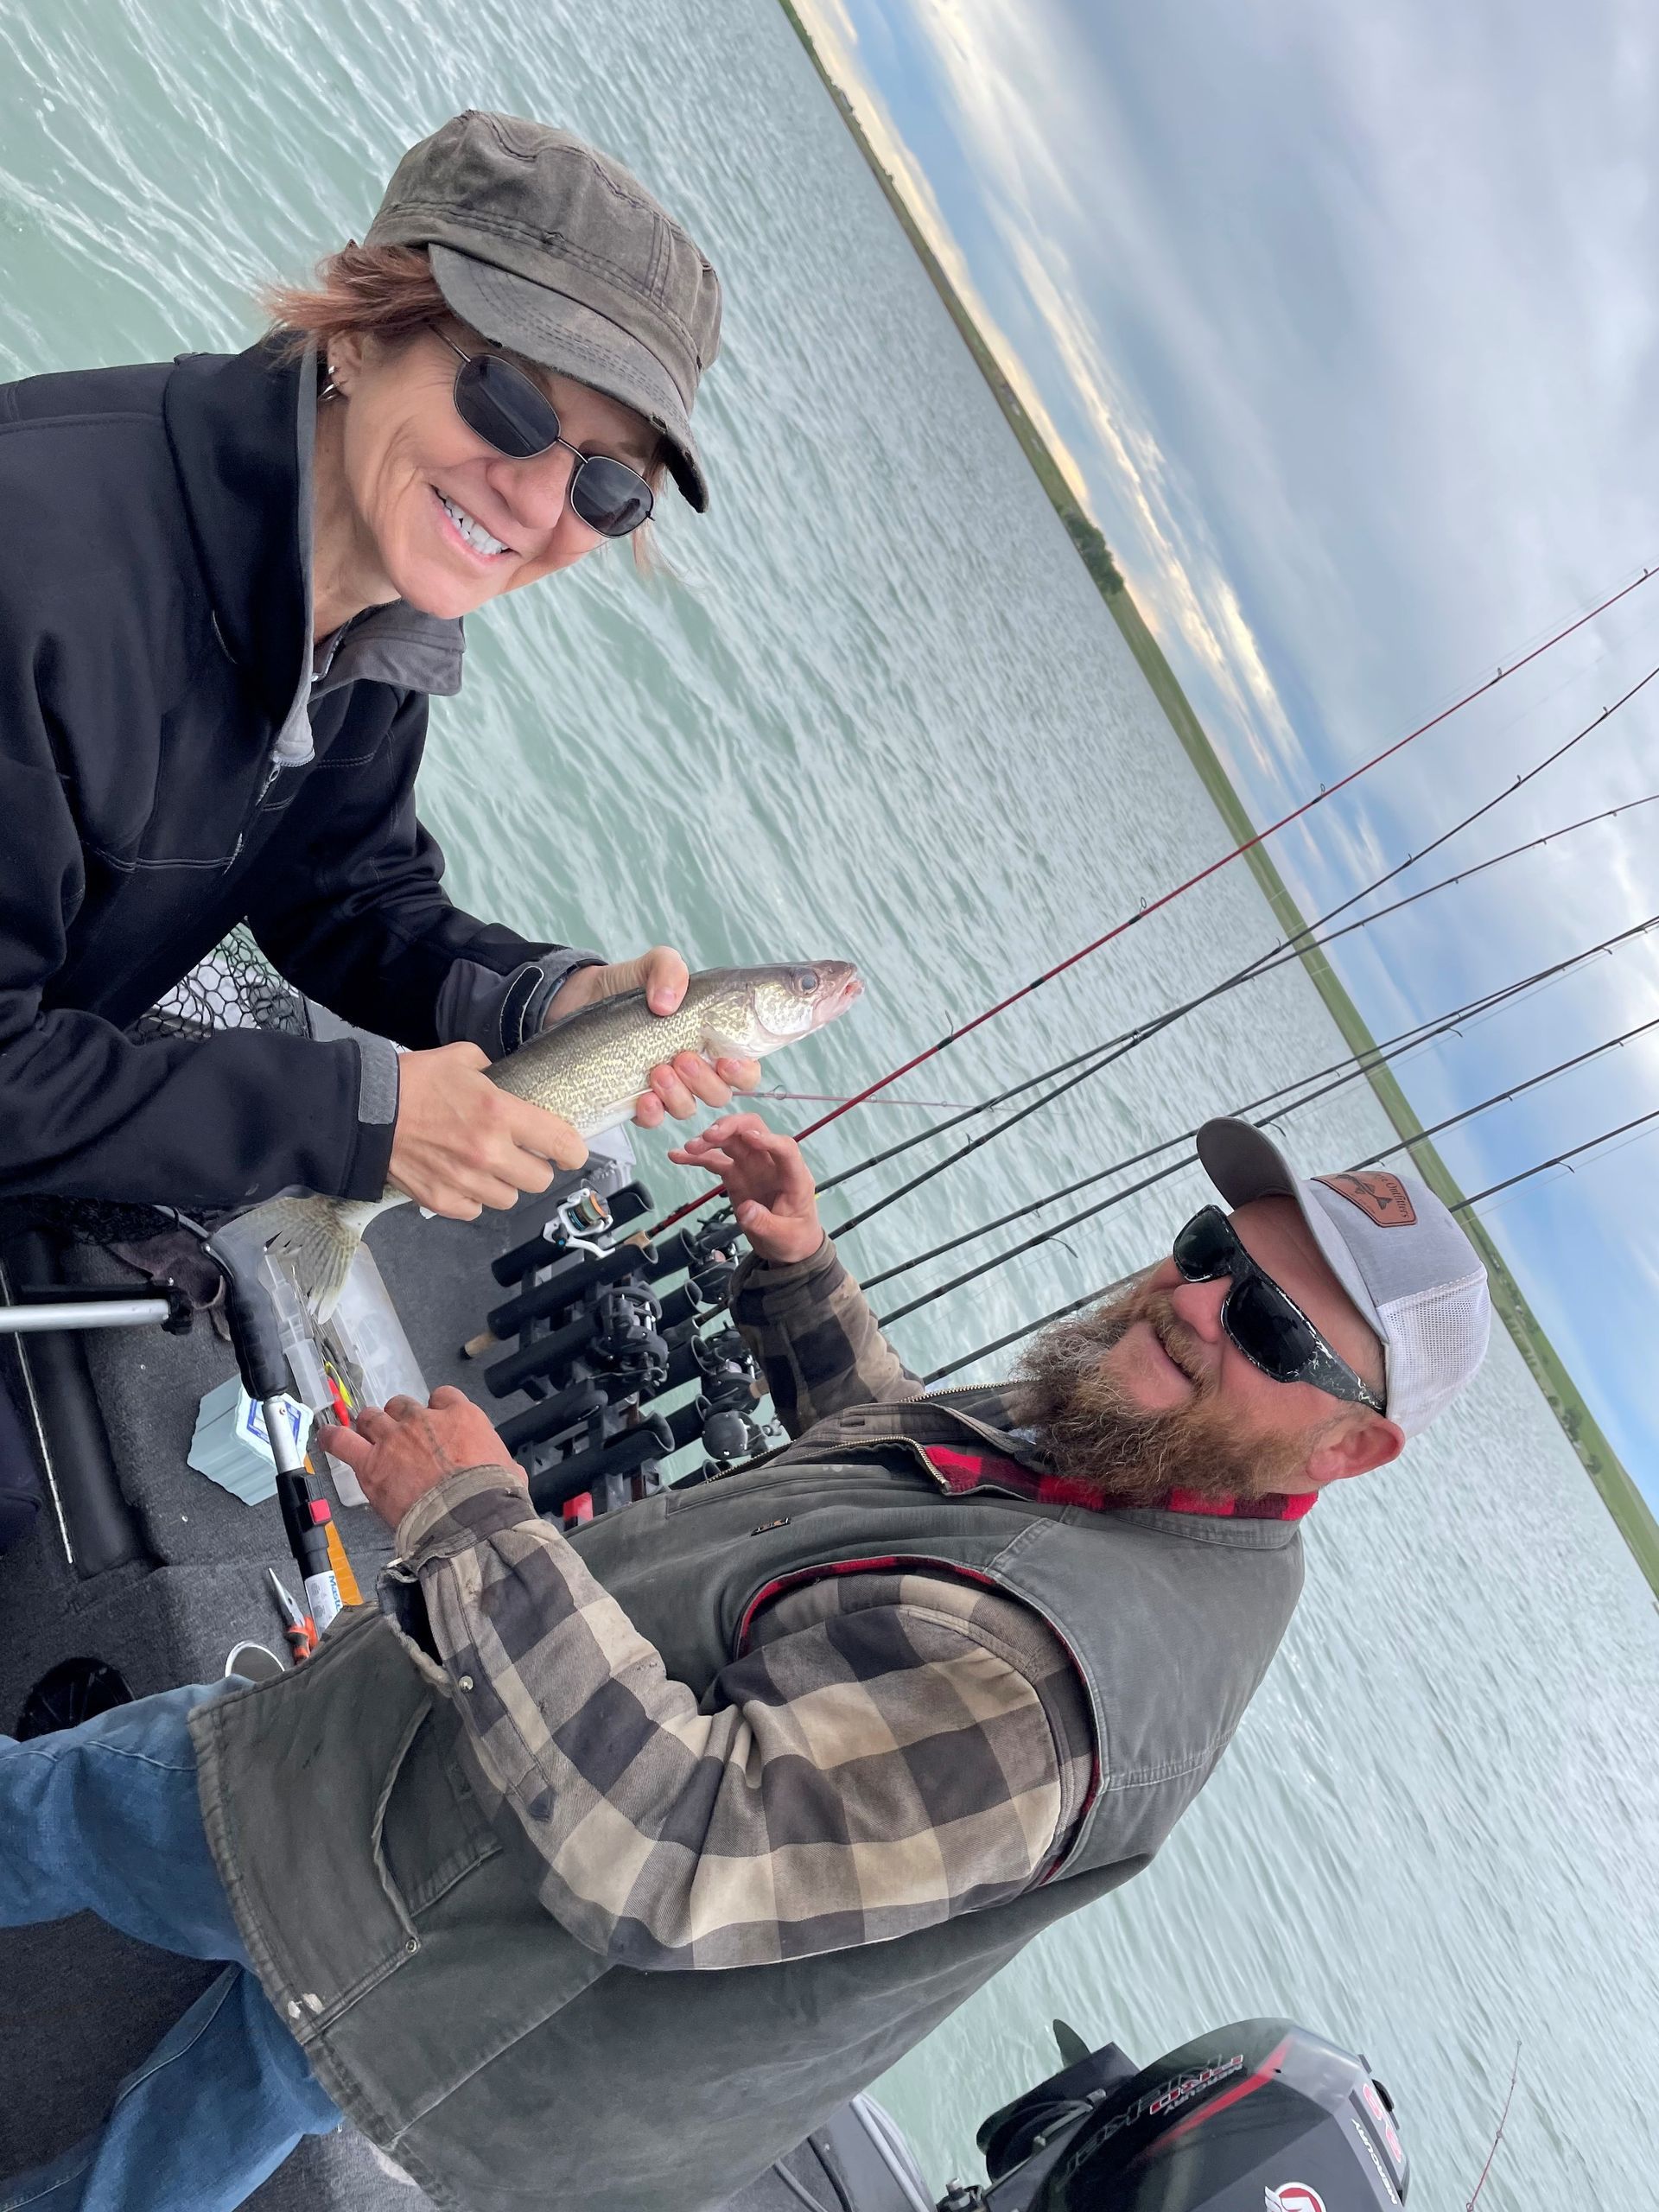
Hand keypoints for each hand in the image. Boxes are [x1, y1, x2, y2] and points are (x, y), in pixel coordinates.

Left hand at [319, 1386, 525, 1531]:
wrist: (467, 1519)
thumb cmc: (492, 1498)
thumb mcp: (510, 1473)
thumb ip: (502, 1463)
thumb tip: (509, 1472)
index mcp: (462, 1417)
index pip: (443, 1397)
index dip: (437, 1410)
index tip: (435, 1424)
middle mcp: (424, 1420)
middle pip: (403, 1405)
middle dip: (400, 1419)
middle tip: (401, 1439)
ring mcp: (394, 1439)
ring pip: (372, 1417)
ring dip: (370, 1426)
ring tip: (369, 1438)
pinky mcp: (371, 1463)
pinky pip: (342, 1441)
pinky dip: (333, 1438)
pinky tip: (328, 1437)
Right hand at [389, 1042, 586, 1217]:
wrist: (364, 1111)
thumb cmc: (413, 1081)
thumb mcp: (461, 1059)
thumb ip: (492, 1070)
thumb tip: (504, 1079)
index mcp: (500, 1114)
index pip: (561, 1143)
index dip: (574, 1151)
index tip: (571, 1152)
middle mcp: (489, 1153)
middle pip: (540, 1180)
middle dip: (535, 1167)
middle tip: (520, 1155)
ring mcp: (465, 1181)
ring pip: (509, 1199)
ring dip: (504, 1184)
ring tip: (487, 1167)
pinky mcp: (442, 1201)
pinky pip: (476, 1210)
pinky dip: (474, 1198)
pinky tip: (462, 1180)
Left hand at [543, 947, 761, 1126]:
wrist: (577, 1000)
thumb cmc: (626, 985)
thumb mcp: (652, 965)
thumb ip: (669, 969)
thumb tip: (666, 1004)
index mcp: (708, 1040)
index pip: (745, 1068)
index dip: (744, 1073)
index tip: (727, 1061)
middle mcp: (692, 1068)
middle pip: (720, 1094)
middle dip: (706, 1082)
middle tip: (682, 1058)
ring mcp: (665, 1087)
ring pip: (688, 1109)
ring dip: (679, 1095)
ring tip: (657, 1071)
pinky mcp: (634, 1100)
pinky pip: (654, 1121)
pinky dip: (652, 1114)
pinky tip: (643, 1099)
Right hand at [668, 1112, 823, 1264]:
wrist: (786, 1245)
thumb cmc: (793, 1237)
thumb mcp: (784, 1237)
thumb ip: (765, 1224)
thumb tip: (746, 1210)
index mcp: (793, 1176)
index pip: (785, 1148)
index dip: (768, 1139)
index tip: (749, 1137)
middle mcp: (771, 1163)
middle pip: (753, 1130)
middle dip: (731, 1127)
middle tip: (709, 1136)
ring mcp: (752, 1166)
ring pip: (731, 1140)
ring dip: (710, 1140)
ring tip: (689, 1147)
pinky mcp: (735, 1175)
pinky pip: (715, 1160)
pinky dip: (697, 1157)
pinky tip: (678, 1156)